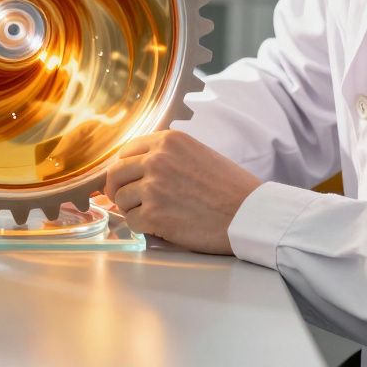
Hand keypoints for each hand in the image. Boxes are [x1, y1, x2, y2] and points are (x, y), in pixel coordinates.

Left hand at [104, 130, 262, 254]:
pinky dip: (141, 226)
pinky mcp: (154, 214)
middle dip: (116, 188)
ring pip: (121, 199)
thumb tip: (134, 167)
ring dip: (132, 209)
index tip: (125, 179)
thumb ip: (166, 156)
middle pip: (115, 174)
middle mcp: (157, 160)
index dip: (123, 167)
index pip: (126, 151)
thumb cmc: (230, 187)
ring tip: (153, 214)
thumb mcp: (196, 154)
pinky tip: (159, 226)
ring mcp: (153, 187)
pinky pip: (131, 221)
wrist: (250, 214)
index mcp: (168, 141)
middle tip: (123, 199)